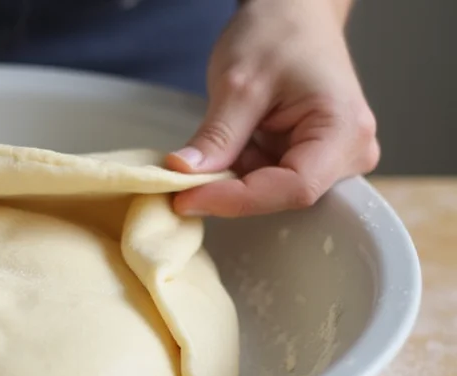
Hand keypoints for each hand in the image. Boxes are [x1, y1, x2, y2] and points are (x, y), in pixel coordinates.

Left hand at [166, 0, 378, 217]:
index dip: (237, 200)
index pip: (293, 188)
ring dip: (231, 178)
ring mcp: (332, 159)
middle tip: (181, 184)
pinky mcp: (309, 158)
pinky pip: (267, 179)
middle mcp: (350, 152)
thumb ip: (216, 136)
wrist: (293, 12)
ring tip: (205, 152)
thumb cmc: (279, 33)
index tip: (186, 198)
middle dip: (230, 190)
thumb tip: (183, 175)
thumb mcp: (239, 83)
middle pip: (284, 195)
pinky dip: (237, 169)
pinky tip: (223, 149)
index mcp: (345, 131)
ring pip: (271, 191)